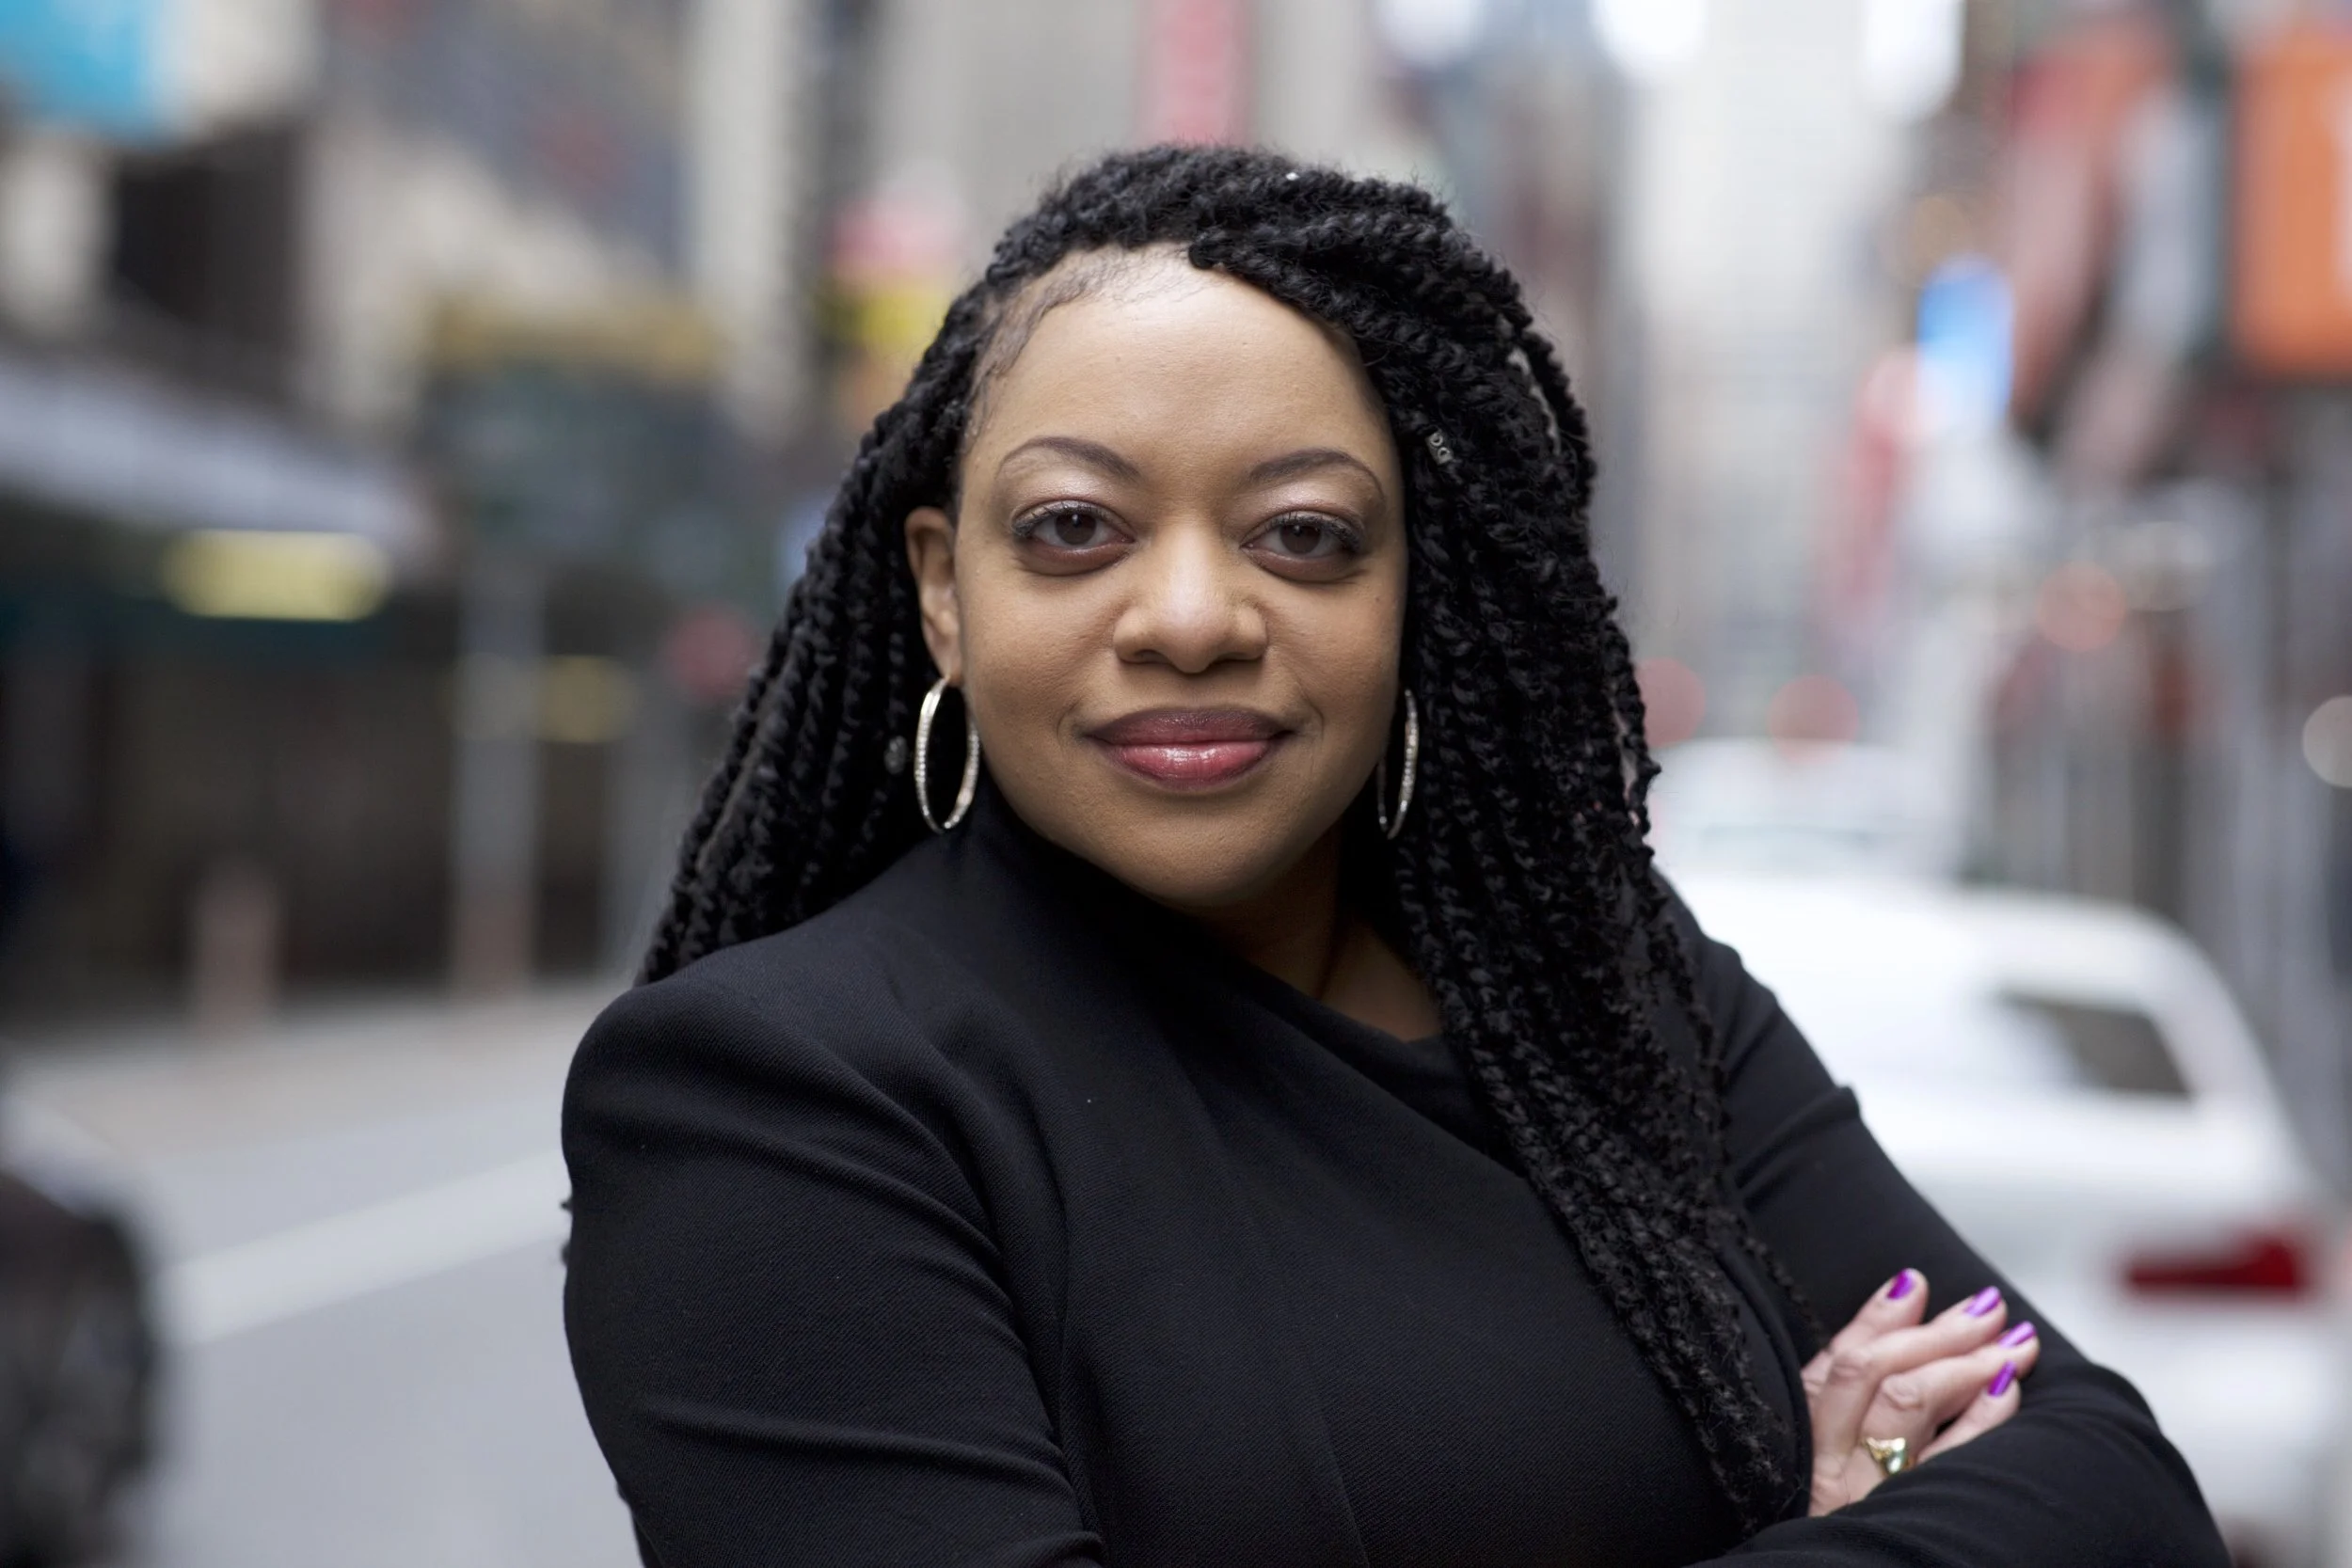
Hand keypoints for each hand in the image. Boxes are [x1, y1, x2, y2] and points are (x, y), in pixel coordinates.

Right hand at [1803, 1269, 2039, 1514]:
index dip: (1876, 1319)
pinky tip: (2012, 1391)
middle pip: (1875, 1374)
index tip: (1915, 1283)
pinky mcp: (1914, 1527)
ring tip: (2013, 1337)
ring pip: (1907, 1401)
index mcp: (1800, 1452)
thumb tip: (1896, 1320)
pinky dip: (1985, 1416)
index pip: (1834, 1367)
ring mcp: (1871, 1500)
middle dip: (1935, 1331)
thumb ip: (1843, 1410)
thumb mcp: (1820, 1470)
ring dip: (1965, 1358)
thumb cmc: (1837, 1542)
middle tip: (1986, 1306)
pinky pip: (1953, 1461)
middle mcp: (1829, 1472)